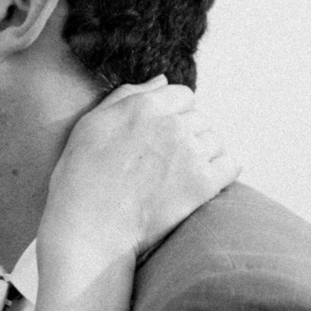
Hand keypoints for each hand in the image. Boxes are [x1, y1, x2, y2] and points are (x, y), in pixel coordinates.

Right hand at [38, 77, 238, 310]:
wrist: (89, 231)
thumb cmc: (80, 181)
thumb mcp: (91, 126)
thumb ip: (127, 96)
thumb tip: (161, 80)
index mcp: (145, 106)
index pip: (182, 96)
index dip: (174, 116)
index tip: (162, 139)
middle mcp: (171, 124)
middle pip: (200, 118)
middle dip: (189, 135)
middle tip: (169, 163)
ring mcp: (190, 153)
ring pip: (215, 141)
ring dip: (205, 154)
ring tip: (182, 177)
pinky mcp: (202, 184)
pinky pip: (230, 165)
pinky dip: (222, 173)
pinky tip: (205, 185)